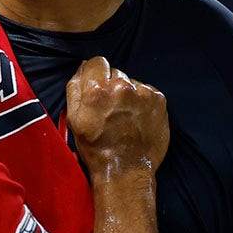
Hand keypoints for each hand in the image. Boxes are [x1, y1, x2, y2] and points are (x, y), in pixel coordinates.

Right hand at [65, 56, 168, 177]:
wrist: (126, 170)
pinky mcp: (158, 100)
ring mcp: (143, 93)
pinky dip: (142, 102)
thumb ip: (75, 88)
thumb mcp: (73, 119)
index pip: (97, 62)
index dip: (95, 75)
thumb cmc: (97, 148)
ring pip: (131, 82)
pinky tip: (136, 119)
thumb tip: (83, 68)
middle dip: (111, 87)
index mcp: (98, 90)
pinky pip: (146, 91)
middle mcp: (122, 87)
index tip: (98, 89)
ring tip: (124, 118)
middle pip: (115, 73)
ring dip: (128, 95)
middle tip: (110, 111)